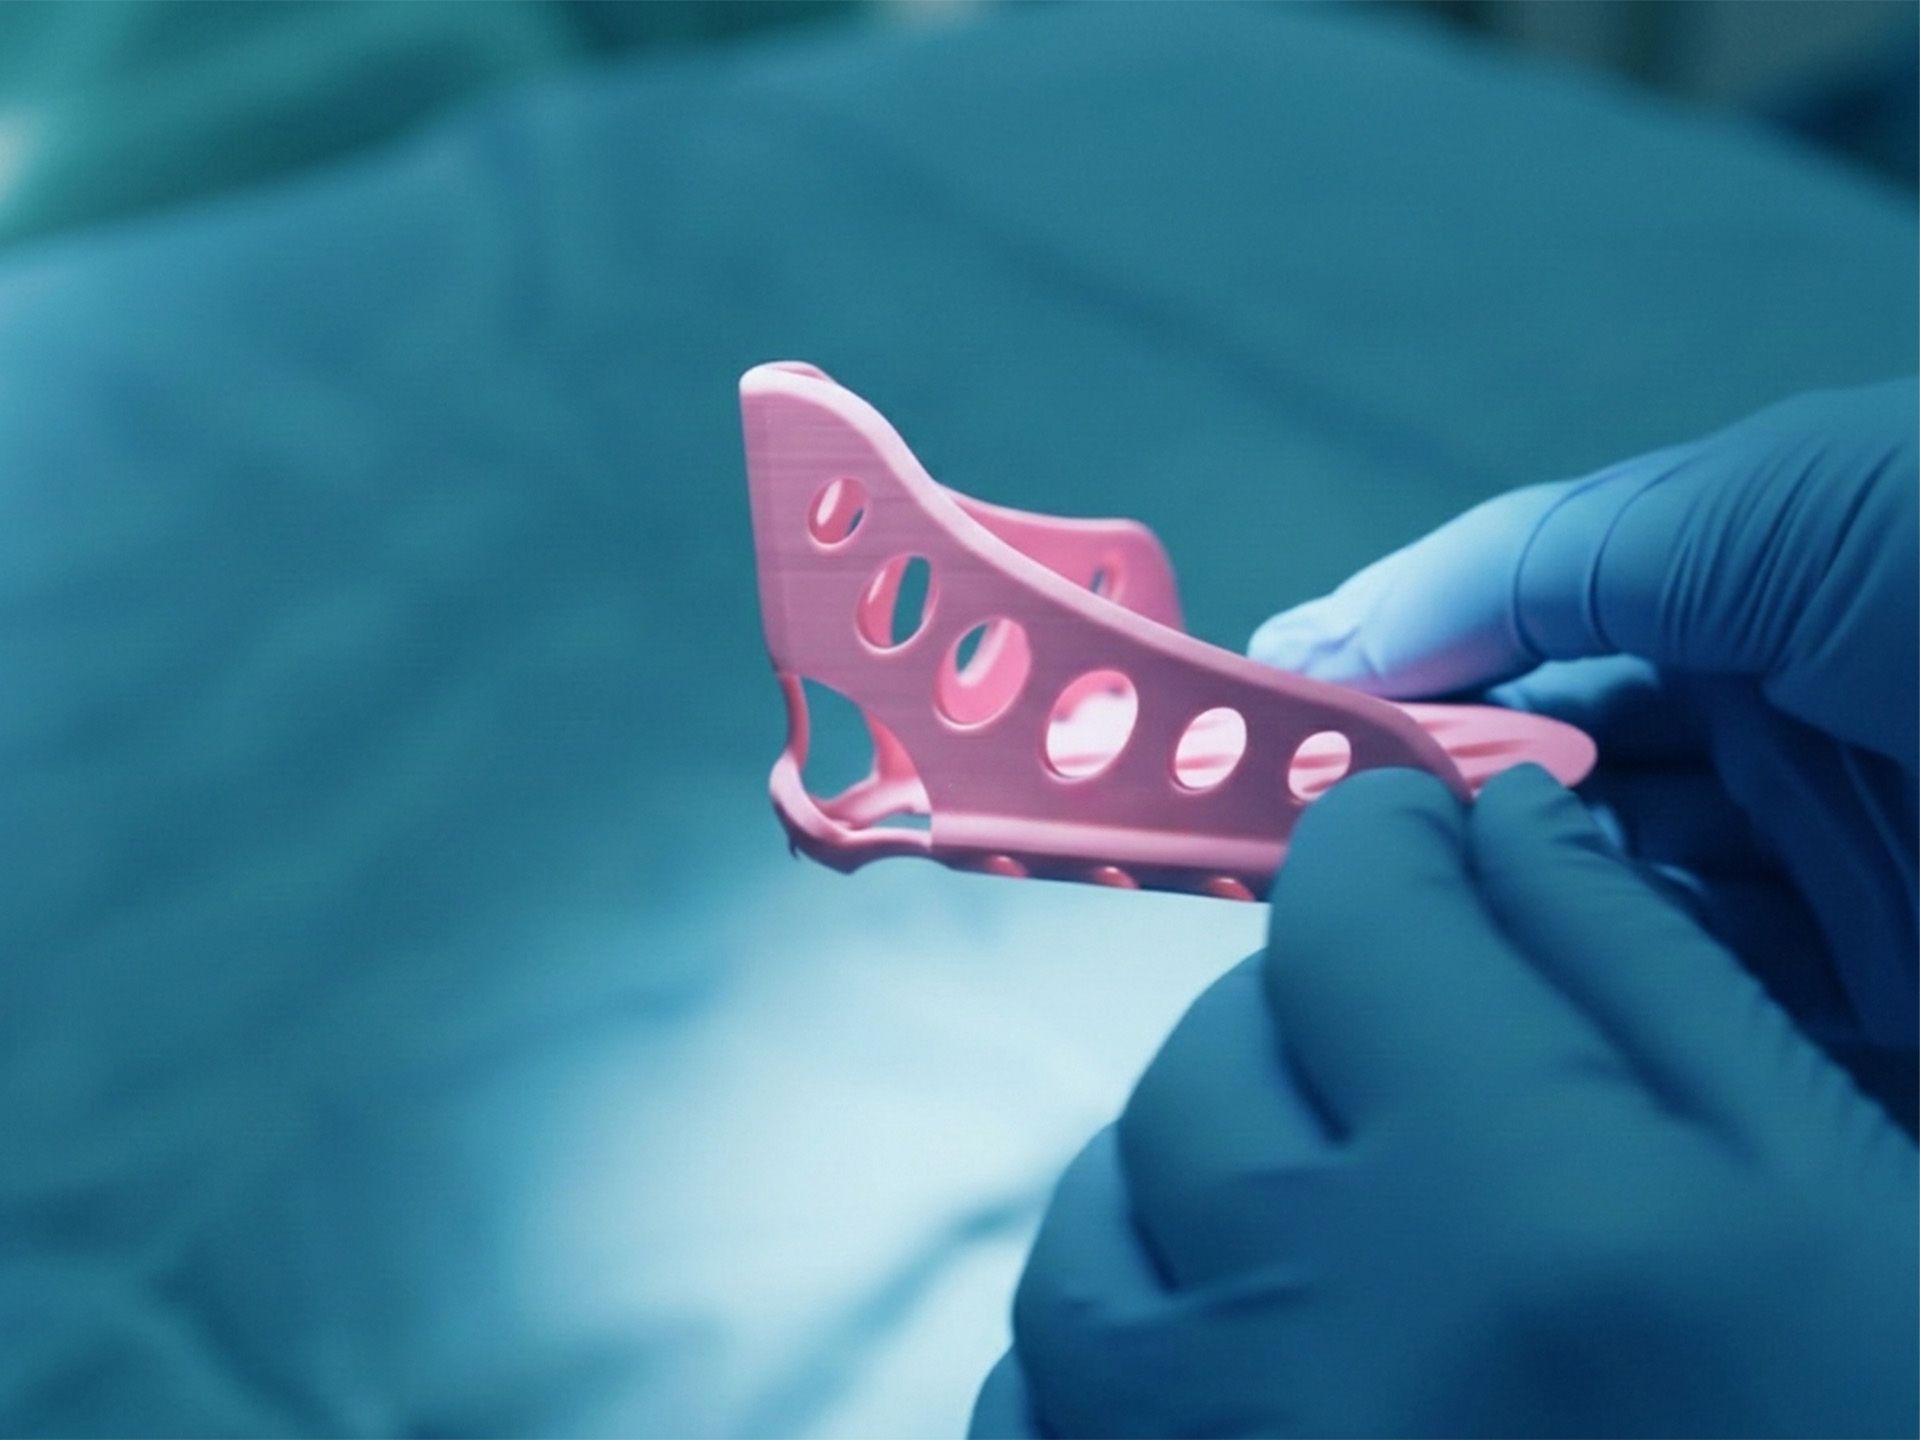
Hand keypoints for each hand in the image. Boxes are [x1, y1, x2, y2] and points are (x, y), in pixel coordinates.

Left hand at [975, 767, 1918, 1438]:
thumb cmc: (1869, 1436)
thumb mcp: (1838, 1208)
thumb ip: (1650, 981)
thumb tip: (1501, 821)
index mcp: (1512, 1198)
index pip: (1352, 910)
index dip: (1384, 845)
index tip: (1415, 847)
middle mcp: (1308, 1325)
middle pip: (1207, 1059)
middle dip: (1300, 1011)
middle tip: (1401, 1045)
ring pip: (1089, 1229)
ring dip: (1177, 1175)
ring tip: (1294, 1201)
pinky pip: (1036, 1417)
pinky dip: (1103, 1351)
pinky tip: (1214, 1357)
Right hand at [1249, 382, 1916, 1058]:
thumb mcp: (1761, 505)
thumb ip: (1534, 559)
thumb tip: (1314, 636)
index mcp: (1745, 595)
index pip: (1521, 649)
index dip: (1393, 682)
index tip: (1259, 730)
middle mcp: (1771, 735)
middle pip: (1547, 786)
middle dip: (1421, 805)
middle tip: (1280, 848)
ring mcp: (1819, 880)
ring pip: (1599, 907)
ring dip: (1492, 908)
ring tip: (1363, 920)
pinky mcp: (1868, 1010)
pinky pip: (1697, 1011)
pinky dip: (1597, 1001)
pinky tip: (1506, 989)